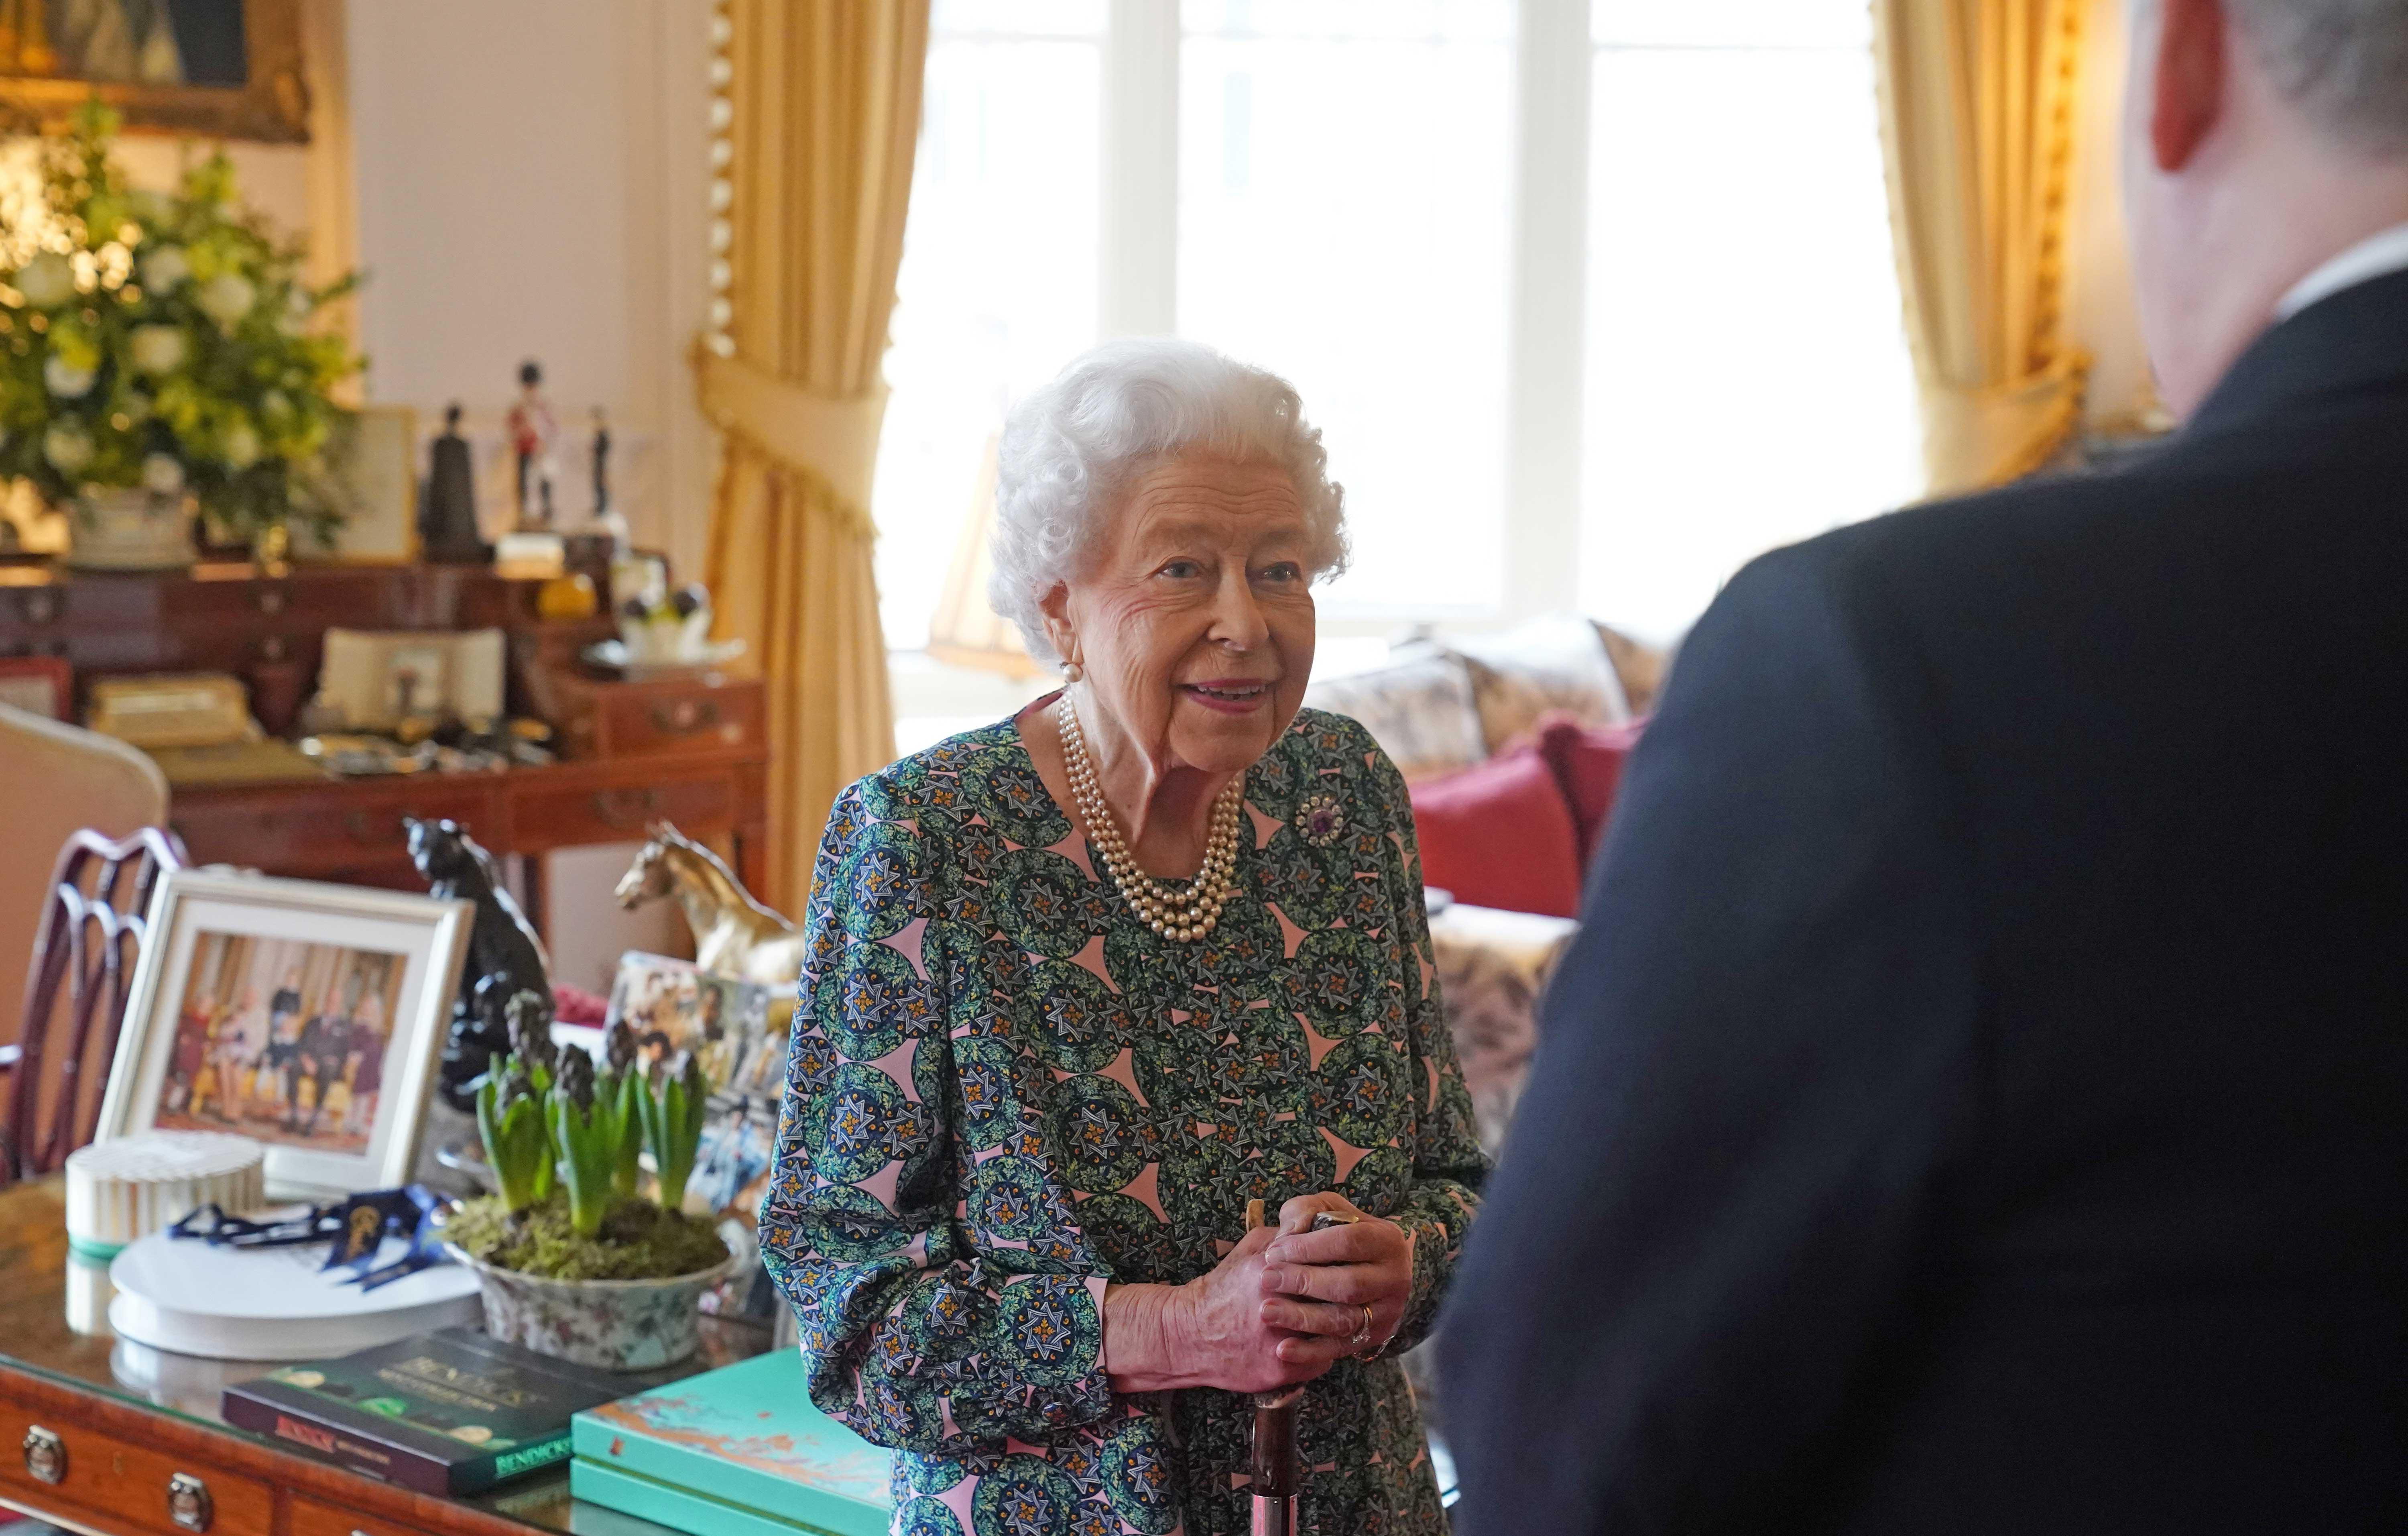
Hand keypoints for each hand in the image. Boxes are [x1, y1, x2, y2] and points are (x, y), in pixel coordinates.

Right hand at [1103, 1228, 1349, 1394]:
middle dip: (1350, 1299)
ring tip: (1343, 1316)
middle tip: (1359, 1294)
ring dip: (1343, 1326)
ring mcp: (1279, 1342)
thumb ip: (1285, 1235)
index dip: (1344, 1267)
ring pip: (1334, 1335)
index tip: (1352, 1266)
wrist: (1190, 1334)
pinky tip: (1319, 1341)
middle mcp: (1277, 1308)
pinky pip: (1321, 1361)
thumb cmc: (1223, 1288)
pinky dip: (1325, 1352)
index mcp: (1272, 1273)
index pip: (1327, 1267)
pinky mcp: (1279, 1370)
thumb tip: (1319, 1223)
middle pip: (1337, 1303)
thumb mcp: (1249, 1249)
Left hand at [1257, 1193, 1413, 1356]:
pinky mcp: (1374, 1337)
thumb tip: (1290, 1234)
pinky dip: (1310, 1352)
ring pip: (1345, 1320)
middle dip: (1303, 1282)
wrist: (1372, 1266)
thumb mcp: (1327, 1210)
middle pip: (1348, 1284)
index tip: (1274, 1252)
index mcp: (1387, 1240)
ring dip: (1303, 1318)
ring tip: (1266, 1311)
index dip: (1308, 1247)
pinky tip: (1282, 1349)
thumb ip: (1306, 1211)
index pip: (1348, 1242)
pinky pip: (1341, 1348)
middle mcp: (1395, 1278)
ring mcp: (1387, 1312)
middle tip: (1266, 1279)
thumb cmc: (1339, 1232)